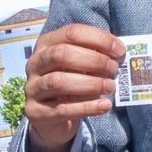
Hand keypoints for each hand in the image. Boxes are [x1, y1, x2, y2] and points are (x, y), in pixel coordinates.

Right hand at [22, 21, 122, 151]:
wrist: (51, 119)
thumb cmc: (71, 84)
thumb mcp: (80, 66)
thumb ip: (95, 56)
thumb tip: (119, 53)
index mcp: (46, 44)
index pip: (71, 33)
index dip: (98, 39)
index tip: (119, 51)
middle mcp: (35, 63)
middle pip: (61, 54)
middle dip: (92, 60)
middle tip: (113, 69)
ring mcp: (32, 88)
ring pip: (58, 82)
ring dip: (90, 84)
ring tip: (110, 87)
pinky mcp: (35, 112)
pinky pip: (62, 109)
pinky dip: (86, 107)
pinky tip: (104, 105)